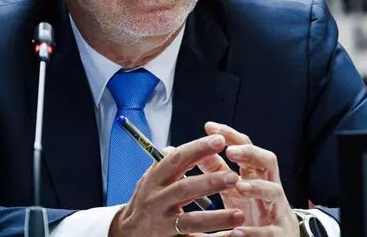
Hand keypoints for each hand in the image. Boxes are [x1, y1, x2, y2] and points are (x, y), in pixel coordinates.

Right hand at [109, 134, 246, 236]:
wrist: (126, 234)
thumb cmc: (144, 202)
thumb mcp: (149, 180)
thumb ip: (164, 165)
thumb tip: (175, 147)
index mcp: (155, 180)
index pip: (177, 160)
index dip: (198, 149)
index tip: (220, 140)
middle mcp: (157, 200)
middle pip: (185, 189)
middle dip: (210, 182)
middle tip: (234, 176)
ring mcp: (164, 223)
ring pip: (191, 221)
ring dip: (216, 218)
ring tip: (239, 214)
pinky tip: (231, 236)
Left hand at [195, 122, 298, 236]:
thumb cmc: (253, 212)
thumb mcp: (232, 189)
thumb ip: (214, 171)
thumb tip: (186, 152)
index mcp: (255, 176)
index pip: (246, 148)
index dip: (230, 135)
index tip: (209, 127)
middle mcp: (269, 187)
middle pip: (268, 161)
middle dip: (251, 153)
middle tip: (230, 151)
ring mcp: (277, 209)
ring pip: (274, 191)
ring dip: (257, 187)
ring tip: (239, 187)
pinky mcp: (279, 233)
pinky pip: (270, 231)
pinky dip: (254, 232)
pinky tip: (238, 231)